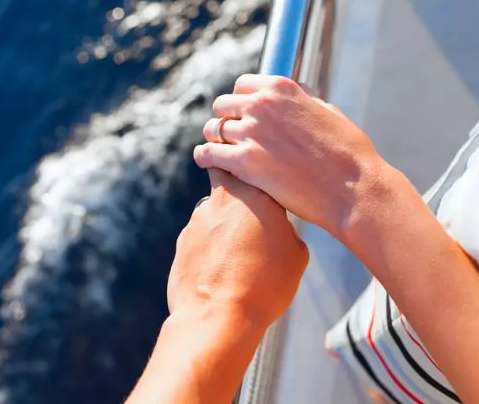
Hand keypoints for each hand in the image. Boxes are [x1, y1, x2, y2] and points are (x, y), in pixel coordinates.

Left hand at [127, 170, 307, 403]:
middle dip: (230, 178)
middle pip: (224, 173)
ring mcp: (198, 220)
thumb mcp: (297, 256)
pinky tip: (219, 271)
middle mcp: (224, 199)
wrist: (218, 315)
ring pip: (212, 211)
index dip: (253, 163)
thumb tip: (279, 227)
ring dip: (222, 224)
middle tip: (246, 199)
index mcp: (258, 196)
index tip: (256, 165)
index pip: (252, 163)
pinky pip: (198, 237)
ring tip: (237, 256)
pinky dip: (208, 248)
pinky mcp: (182, 241)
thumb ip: (287, 230)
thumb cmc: (265, 286)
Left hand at [194, 74, 386, 236]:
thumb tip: (297, 93)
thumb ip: (303, 101)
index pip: (242, 85)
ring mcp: (250, 132)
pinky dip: (204, 157)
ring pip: (213, 129)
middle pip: (222, 105)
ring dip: (216, 139)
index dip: (240, 100)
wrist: (352, 188)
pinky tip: (206, 162)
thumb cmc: (347, 153)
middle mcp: (262, 104)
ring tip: (220, 150)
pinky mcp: (244, 162)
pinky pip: (207, 154)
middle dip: (226, 119)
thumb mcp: (327, 112)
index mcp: (281, 88)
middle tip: (231, 136)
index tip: (242, 114)